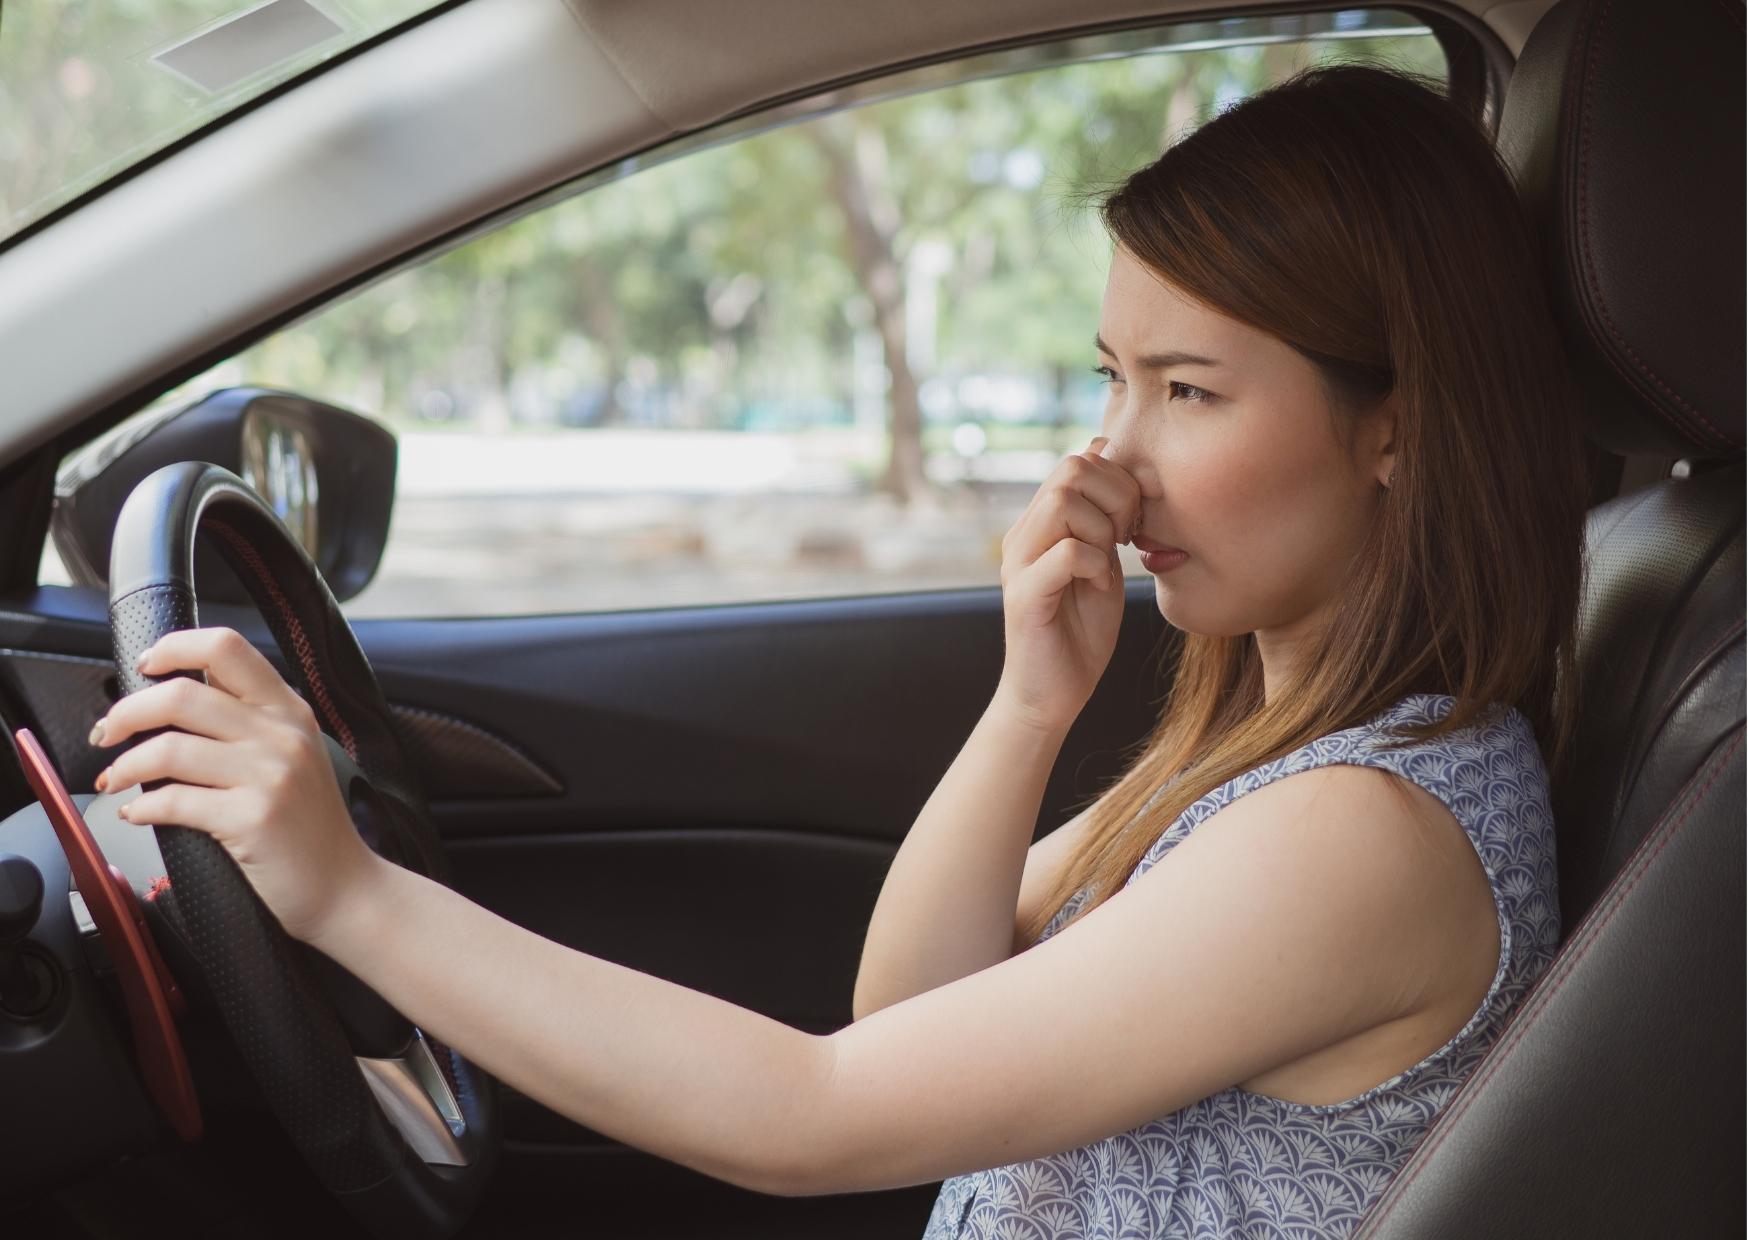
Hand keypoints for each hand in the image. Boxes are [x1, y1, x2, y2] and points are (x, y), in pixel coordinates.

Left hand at [89, 626, 380, 944]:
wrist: (344, 886)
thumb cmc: (309, 827)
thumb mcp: (293, 756)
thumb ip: (249, 723)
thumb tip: (173, 702)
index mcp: (289, 710)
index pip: (225, 648)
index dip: (173, 648)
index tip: (144, 667)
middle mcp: (281, 735)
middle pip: (181, 695)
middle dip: (127, 712)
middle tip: (108, 732)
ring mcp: (269, 776)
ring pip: (168, 749)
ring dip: (124, 765)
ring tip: (113, 779)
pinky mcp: (252, 819)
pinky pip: (172, 802)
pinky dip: (140, 808)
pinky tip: (135, 814)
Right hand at [992, 435, 1141, 734]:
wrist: (1052, 695)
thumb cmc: (1080, 631)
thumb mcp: (1102, 561)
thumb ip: (1104, 518)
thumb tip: (1106, 455)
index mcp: (1041, 523)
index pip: (1079, 461)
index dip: (1120, 482)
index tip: (1132, 524)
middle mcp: (1023, 534)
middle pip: (1071, 470)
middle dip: (1116, 497)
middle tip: (1125, 539)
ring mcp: (1019, 562)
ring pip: (1064, 502)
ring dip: (1103, 528)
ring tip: (1111, 561)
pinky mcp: (1024, 595)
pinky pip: (1066, 552)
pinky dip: (1096, 564)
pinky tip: (1101, 586)